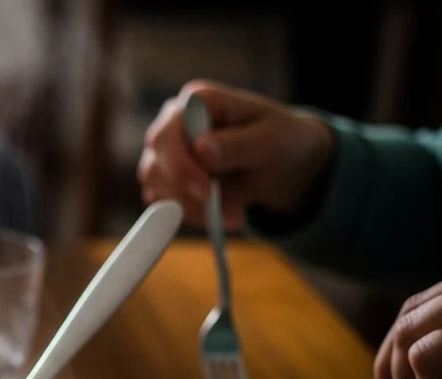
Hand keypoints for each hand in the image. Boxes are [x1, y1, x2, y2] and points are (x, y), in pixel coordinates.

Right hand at [138, 80, 334, 229]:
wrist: (285, 165)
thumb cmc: (281, 141)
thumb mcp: (271, 141)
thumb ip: (236, 144)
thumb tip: (200, 148)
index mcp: (198, 101)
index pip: (169, 131)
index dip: (180, 164)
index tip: (205, 191)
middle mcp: (174, 123)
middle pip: (156, 161)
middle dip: (185, 192)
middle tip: (220, 212)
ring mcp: (167, 152)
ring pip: (158, 187)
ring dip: (193, 209)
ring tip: (235, 215)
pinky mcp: (167, 179)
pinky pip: (166, 204)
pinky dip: (193, 215)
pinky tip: (224, 215)